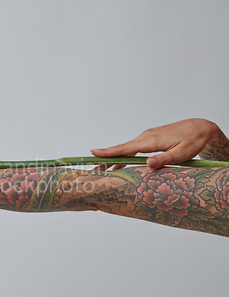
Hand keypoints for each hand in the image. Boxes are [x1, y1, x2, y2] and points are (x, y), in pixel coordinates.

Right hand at [91, 118, 220, 169]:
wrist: (201, 127)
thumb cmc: (194, 140)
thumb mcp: (182, 153)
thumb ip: (164, 159)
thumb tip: (147, 165)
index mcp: (150, 141)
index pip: (125, 148)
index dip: (109, 152)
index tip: (94, 153)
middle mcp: (145, 137)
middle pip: (122, 149)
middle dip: (107, 158)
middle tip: (95, 168)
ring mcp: (147, 137)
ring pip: (127, 149)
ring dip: (116, 158)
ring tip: (104, 168)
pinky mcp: (151, 138)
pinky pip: (133, 148)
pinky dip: (125, 155)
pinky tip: (121, 163)